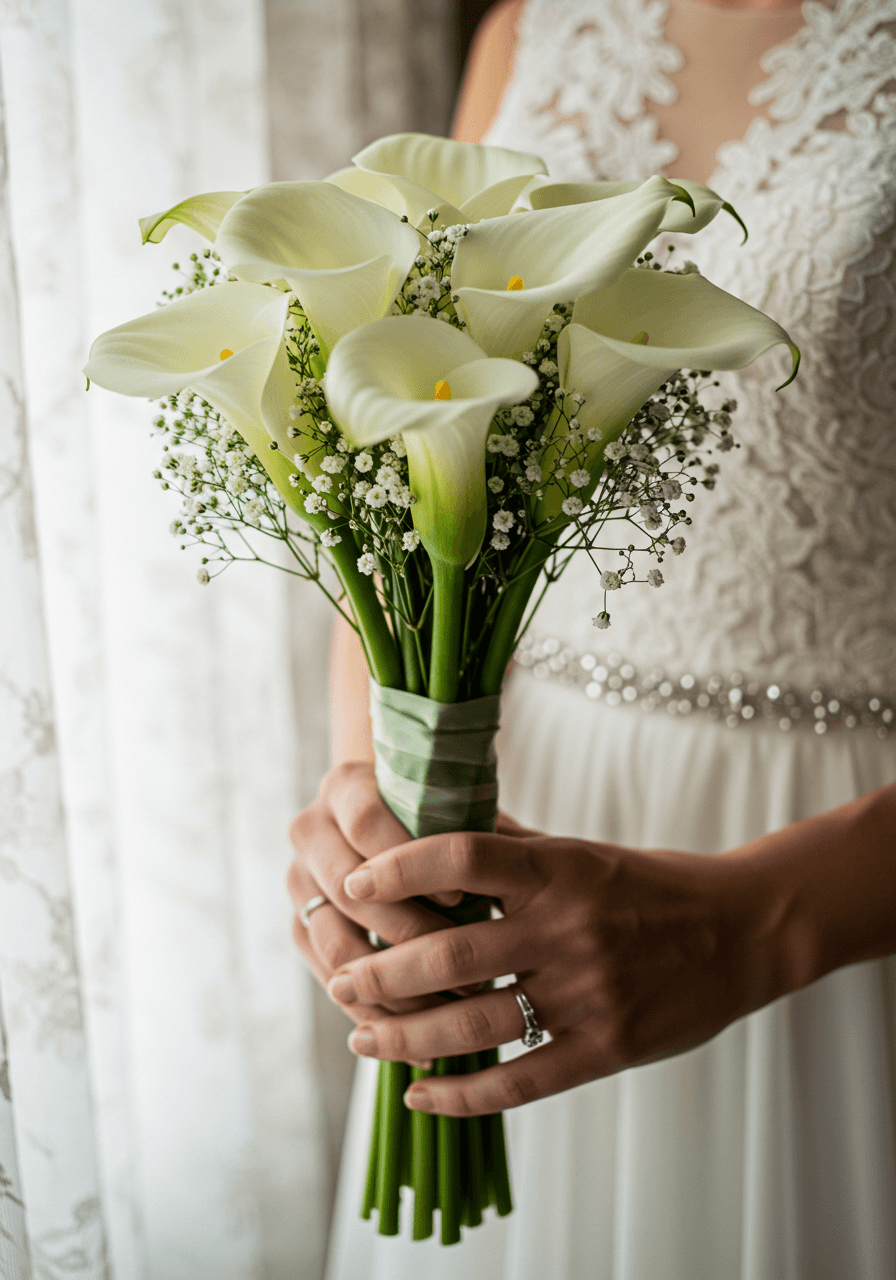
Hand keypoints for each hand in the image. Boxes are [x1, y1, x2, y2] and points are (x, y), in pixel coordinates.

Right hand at [287, 761, 461, 1038]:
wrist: (392, 824)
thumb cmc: (442, 815)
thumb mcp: (456, 809)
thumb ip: (469, 821)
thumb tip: (509, 850)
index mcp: (347, 787)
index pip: (367, 822)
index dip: (411, 862)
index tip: (461, 898)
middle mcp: (311, 831)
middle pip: (350, 892)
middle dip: (411, 938)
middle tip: (470, 972)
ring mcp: (299, 884)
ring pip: (337, 947)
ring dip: (396, 988)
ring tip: (452, 1013)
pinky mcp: (300, 932)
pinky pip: (332, 982)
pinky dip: (379, 1016)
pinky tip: (424, 1043)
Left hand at [327, 828, 787, 1115]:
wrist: (743, 932)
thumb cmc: (653, 885)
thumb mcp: (585, 851)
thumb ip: (513, 844)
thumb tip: (436, 821)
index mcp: (561, 869)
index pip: (463, 855)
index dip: (399, 868)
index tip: (354, 885)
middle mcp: (569, 927)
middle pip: (452, 952)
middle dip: (381, 972)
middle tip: (340, 980)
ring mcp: (589, 992)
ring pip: (474, 1023)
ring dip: (404, 1037)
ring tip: (361, 1038)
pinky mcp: (608, 1048)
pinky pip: (520, 1081)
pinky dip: (461, 1095)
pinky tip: (419, 1096)